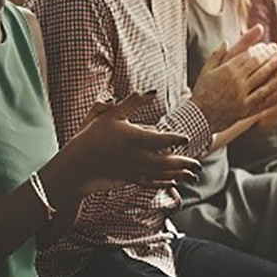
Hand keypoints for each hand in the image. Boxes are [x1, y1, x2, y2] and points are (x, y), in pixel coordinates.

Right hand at [58, 92, 201, 193]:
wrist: (78, 163)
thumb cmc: (93, 135)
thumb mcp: (111, 113)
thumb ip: (133, 102)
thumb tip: (152, 92)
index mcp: (136, 138)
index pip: (164, 140)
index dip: (177, 139)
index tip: (186, 139)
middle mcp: (139, 157)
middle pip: (169, 162)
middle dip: (186, 164)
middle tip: (199, 165)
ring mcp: (135, 170)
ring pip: (163, 175)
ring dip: (179, 175)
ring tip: (193, 176)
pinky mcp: (130, 178)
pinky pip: (151, 183)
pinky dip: (164, 184)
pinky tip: (173, 184)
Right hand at [191, 26, 276, 132]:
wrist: (199, 116)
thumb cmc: (202, 92)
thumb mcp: (206, 71)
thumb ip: (217, 55)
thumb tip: (226, 42)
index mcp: (227, 70)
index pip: (249, 56)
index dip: (262, 50)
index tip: (271, 46)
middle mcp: (236, 81)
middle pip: (259, 65)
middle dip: (272, 57)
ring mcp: (242, 95)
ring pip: (264, 80)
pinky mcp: (245, 108)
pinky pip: (263, 98)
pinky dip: (274, 91)